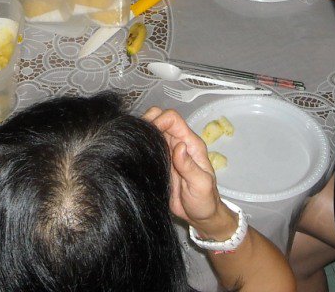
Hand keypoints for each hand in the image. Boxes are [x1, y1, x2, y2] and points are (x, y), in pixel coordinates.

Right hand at [143, 107, 221, 226]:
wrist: (199, 216)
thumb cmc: (204, 200)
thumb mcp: (200, 185)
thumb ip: (190, 166)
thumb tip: (179, 146)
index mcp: (190, 144)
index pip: (173, 119)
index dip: (159, 120)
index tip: (148, 132)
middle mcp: (177, 143)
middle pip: (159, 118)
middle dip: (147, 121)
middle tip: (137, 136)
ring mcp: (167, 152)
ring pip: (151, 130)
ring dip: (141, 132)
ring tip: (130, 143)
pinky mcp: (158, 161)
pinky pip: (147, 145)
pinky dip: (139, 144)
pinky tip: (131, 152)